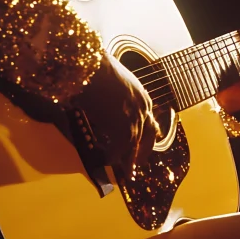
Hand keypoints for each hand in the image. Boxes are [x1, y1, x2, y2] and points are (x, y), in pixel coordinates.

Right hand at [71, 52, 159, 177]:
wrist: (91, 66)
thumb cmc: (96, 67)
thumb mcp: (112, 82)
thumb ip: (113, 95)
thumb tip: (103, 102)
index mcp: (142, 96)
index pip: (149, 121)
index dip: (144, 135)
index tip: (140, 143)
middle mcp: (144, 109)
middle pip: (148, 138)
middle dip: (143, 153)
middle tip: (137, 164)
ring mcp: (136, 120)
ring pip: (134, 147)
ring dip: (127, 160)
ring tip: (124, 172)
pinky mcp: (124, 130)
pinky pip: (118, 151)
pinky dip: (110, 157)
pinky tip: (102, 160)